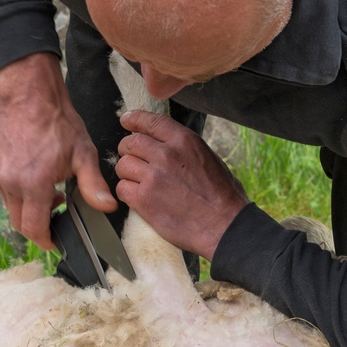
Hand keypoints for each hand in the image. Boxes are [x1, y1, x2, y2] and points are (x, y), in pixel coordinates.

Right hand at [0, 52, 115, 248]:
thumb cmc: (59, 124)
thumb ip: (93, 185)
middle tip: (57, 212)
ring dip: (29, 209)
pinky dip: (19, 194)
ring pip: (12, 208)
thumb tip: (108, 207)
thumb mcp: (83, 154)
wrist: (31, 97)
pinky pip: (5, 192)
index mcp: (34, 183)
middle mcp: (11, 182)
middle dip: (39, 225)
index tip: (56, 241)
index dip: (46, 240)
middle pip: (20, 223)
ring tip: (49, 191)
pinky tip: (35, 179)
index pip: (34, 228)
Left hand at [115, 110, 247, 259]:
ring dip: (127, 172)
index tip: (126, 120)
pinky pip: (122, 188)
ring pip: (123, 165)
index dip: (134, 119)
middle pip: (131, 142)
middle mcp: (166, 155)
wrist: (224, 226)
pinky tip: (137, 196)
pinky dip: (126, 192)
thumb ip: (185, 148)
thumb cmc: (223, 196)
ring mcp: (153, 177)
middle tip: (131, 158)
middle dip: (127, 149)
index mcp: (185, 141)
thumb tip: (168, 144)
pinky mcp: (144, 200)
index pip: (150, 121)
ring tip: (137, 180)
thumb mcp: (210, 159)